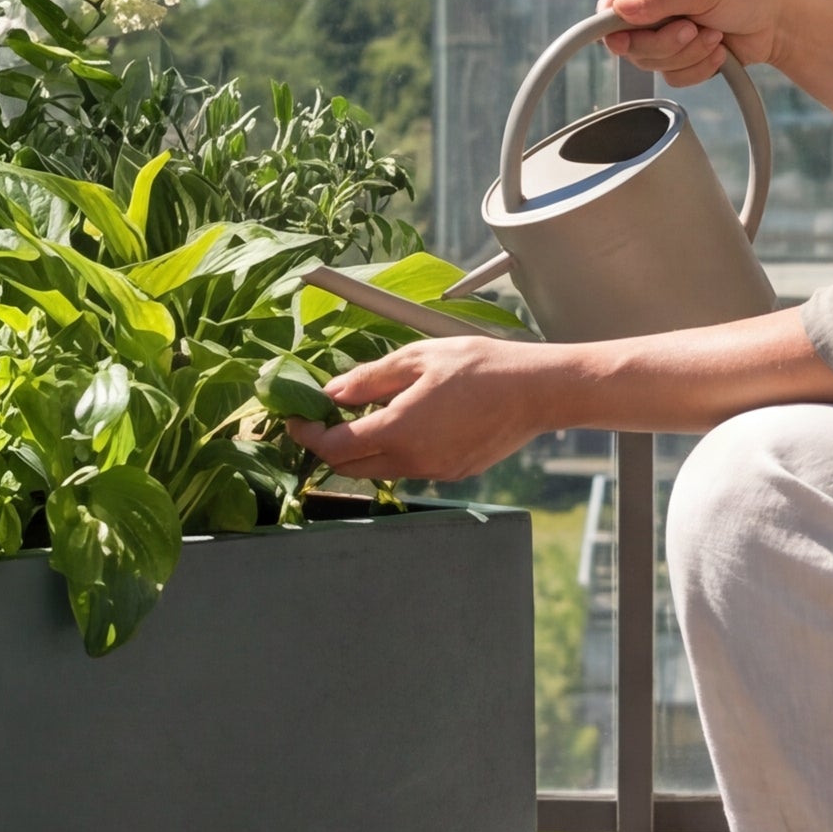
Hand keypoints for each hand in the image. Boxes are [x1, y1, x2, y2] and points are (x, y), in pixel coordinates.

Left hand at [302, 337, 562, 483]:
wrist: (537, 391)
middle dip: (329, 445)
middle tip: (322, 416)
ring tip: (366, 412)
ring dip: (363, 448)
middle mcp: (413, 461)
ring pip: (380, 469)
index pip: (333, 448)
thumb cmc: (481, 367)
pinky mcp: (453, 473)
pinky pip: (410, 467)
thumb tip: (332, 392)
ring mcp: (435, 472)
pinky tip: (406, 421)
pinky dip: (395, 450)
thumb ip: (369, 379)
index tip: (295, 418)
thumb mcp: (418, 358)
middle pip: (351, 466)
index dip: (307, 435)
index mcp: (399, 431)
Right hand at [594, 0, 778, 89]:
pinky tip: (718, 50)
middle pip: (626, 41)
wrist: (779, 21)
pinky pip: (672, 76)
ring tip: (713, 36)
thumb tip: (620, 10)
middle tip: (690, 30)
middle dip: (663, 43)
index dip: (615, 26)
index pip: (611, 4)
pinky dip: (698, 68)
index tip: (627, 39)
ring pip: (650, 62)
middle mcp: (651, 2)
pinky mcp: (679, 56)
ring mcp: (664, 31)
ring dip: (687, 55)